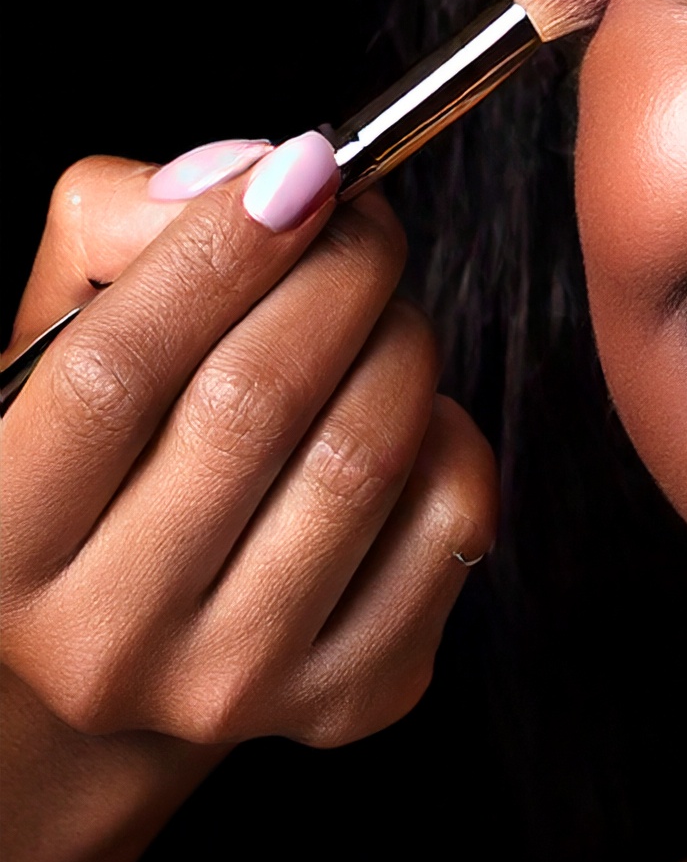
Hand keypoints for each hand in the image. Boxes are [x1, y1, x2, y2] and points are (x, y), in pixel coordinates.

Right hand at [0, 134, 497, 861]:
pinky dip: (450, 432)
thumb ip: (117, 228)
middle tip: (364, 224)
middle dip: (341, 273)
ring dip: (401, 341)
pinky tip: (402, 420)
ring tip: (380, 313)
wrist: (149, 637)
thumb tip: (251, 173)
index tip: (305, 164)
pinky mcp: (353, 698)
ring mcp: (232, 684)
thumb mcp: (58, 336)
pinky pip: (453, 514)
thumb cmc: (111, 454)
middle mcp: (101, 639)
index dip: (221, 247)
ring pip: (369, 452)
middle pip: (256, 401)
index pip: (114, 368)